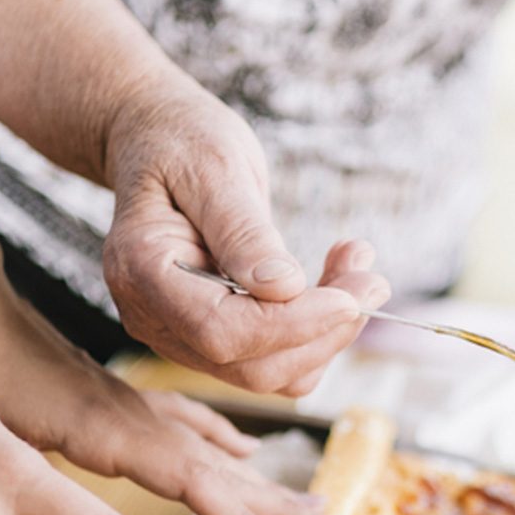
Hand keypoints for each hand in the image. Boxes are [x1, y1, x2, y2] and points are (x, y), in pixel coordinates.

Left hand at [0, 278, 342, 514]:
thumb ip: (19, 510)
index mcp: (111, 433)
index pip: (190, 480)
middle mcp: (140, 420)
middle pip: (221, 468)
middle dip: (278, 503)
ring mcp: (140, 408)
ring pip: (215, 450)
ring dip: (266, 481)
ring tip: (311, 504)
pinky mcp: (130, 401)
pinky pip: (192, 422)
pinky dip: (223, 441)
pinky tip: (247, 455)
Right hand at [103, 94, 389, 394]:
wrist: (158, 142)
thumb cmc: (181, 142)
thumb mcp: (216, 168)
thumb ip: (244, 231)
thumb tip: (284, 288)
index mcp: (140, 271)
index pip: (220, 331)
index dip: (292, 324)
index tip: (350, 297)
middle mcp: (153, 317)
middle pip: (250, 365)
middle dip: (323, 332)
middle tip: (374, 280)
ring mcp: (179, 334)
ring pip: (270, 372)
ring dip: (330, 331)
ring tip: (358, 264)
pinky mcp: (211, 336)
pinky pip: (274, 359)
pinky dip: (317, 330)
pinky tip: (336, 278)